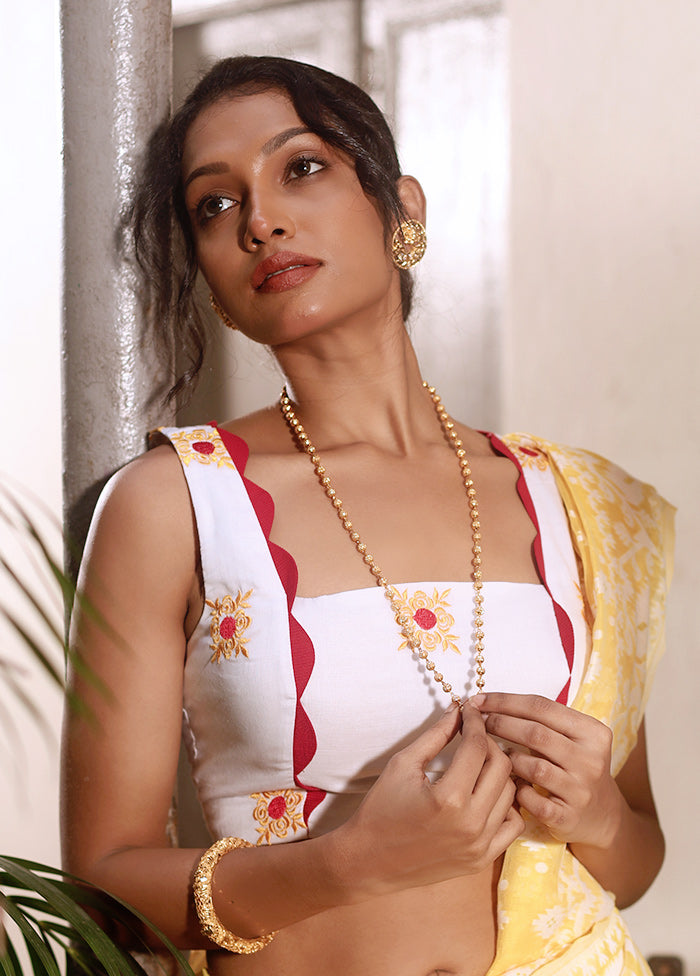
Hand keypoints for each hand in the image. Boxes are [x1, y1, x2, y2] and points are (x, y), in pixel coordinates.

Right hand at [337, 701, 523, 898]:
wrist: (369, 861)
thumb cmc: (380, 809)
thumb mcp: (404, 764)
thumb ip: (436, 735)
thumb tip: (458, 711)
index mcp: (449, 798)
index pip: (476, 747)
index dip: (475, 722)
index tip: (469, 710)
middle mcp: (471, 824)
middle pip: (501, 767)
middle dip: (490, 742)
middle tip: (474, 734)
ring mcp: (479, 846)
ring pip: (511, 793)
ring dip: (499, 771)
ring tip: (480, 761)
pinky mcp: (481, 860)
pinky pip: (513, 825)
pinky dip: (507, 805)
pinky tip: (487, 793)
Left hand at [471, 693, 622, 847]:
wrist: (603, 816)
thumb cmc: (575, 766)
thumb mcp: (573, 739)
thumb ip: (542, 720)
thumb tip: (489, 703)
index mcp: (593, 733)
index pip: (542, 706)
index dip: (505, 700)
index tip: (479, 699)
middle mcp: (592, 760)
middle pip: (535, 733)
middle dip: (500, 723)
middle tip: (477, 722)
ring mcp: (581, 791)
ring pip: (533, 766)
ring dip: (508, 758)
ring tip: (496, 753)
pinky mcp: (568, 817)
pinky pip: (531, 799)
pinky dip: (516, 789)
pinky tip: (510, 784)